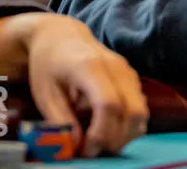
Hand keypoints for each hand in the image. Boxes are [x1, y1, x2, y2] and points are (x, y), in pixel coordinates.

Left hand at [0, 12, 148, 157]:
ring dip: (125, 133)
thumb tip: (75, 146)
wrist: (61, 36)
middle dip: (118, 138)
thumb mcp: (45, 94)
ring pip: (141, 110)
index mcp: (89, 67)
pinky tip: (106, 127)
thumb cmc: (49, 65)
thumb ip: (60, 121)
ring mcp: (127, 71)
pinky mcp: (132, 77)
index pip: (108, 104)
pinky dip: (128, 124)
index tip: (87, 149)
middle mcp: (116, 67)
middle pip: (134, 110)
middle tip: (94, 149)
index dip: (102, 133)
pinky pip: (140, 106)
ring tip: (99, 139)